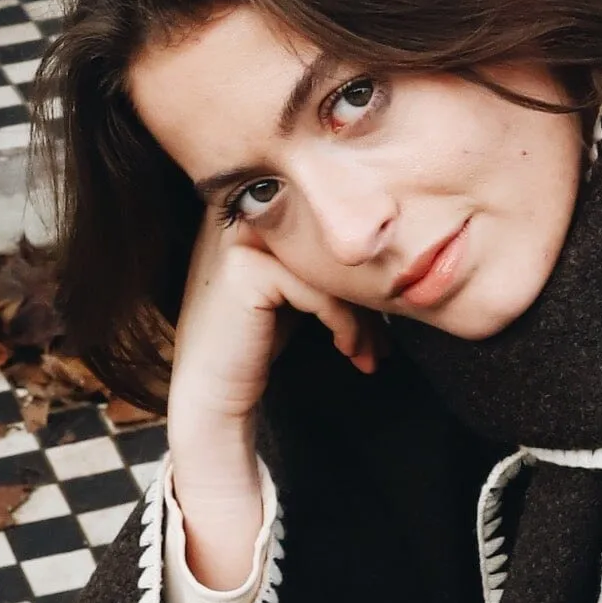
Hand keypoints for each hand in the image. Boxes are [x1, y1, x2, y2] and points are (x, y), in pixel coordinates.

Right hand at [167, 208, 377, 583]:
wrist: (209, 395)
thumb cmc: (253, 344)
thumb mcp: (292, 290)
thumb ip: (321, 260)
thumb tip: (392, 253)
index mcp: (252, 207)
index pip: (329, 229)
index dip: (361, 273)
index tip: (382, 320)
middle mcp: (241, 213)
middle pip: (332, 245)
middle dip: (367, 295)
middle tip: (385, 342)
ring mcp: (240, 237)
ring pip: (331, 267)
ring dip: (363, 316)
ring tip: (373, 353)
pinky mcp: (246, 267)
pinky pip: (320, 290)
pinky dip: (346, 324)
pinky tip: (350, 351)